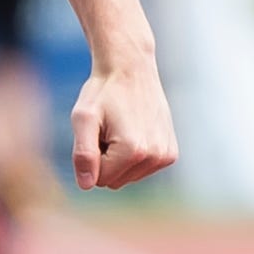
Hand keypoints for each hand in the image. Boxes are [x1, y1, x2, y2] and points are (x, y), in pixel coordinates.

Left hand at [69, 53, 176, 189]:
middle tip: (108, 129)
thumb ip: (83, 154)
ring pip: (128, 177)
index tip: (98, 130)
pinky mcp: (170, 153)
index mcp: (133, 150)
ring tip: (121, 129)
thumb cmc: (103, 92)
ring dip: (118, 158)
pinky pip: (141, 170)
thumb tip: (87, 185)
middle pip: (114, 181)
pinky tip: (134, 131)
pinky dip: (133, 155)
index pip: (98, 179)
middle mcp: (155, 156)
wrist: (131, 68)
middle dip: (105, 159)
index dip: (91, 156)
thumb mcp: (83, 118)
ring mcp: (166, 156)